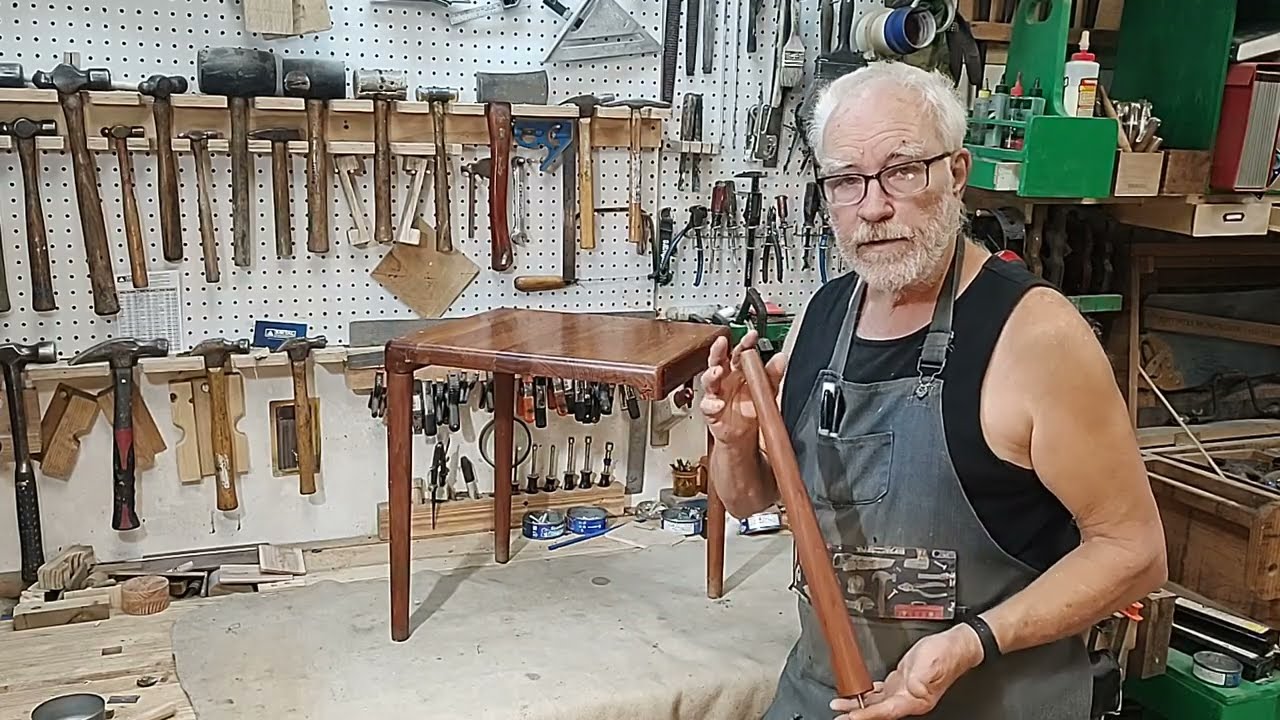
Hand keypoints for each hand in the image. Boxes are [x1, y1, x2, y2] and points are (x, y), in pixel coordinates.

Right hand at [698, 331, 787, 447]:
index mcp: (738, 370)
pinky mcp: (711, 409)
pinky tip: (719, 403)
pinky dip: (712, 404)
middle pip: (718, 359)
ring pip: (708, 379)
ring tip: (717, 371)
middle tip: (722, 343)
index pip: (740, 352)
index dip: (745, 343)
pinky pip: (708, 405)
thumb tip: (781, 358)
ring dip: (711, 374)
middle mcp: (725, 378)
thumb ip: (773, 374)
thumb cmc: (752, 409)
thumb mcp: (767, 390)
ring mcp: (716, 393)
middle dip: (718, 350)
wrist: (744, 435)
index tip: (752, 335)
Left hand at [831, 625, 982, 719]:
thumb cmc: (946, 654)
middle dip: (857, 714)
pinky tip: (858, 693)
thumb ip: (919, 677)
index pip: (887, 711)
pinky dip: (867, 694)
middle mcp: (909, 699)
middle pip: (878, 711)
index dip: (868, 715)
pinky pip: (881, 692)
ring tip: (840, 706)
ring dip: (858, 705)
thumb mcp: (930, 663)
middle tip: (838, 715)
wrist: (955, 645)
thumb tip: (910, 686)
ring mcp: (904, 691)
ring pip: (876, 703)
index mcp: (916, 700)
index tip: (852, 717)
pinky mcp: (902, 681)